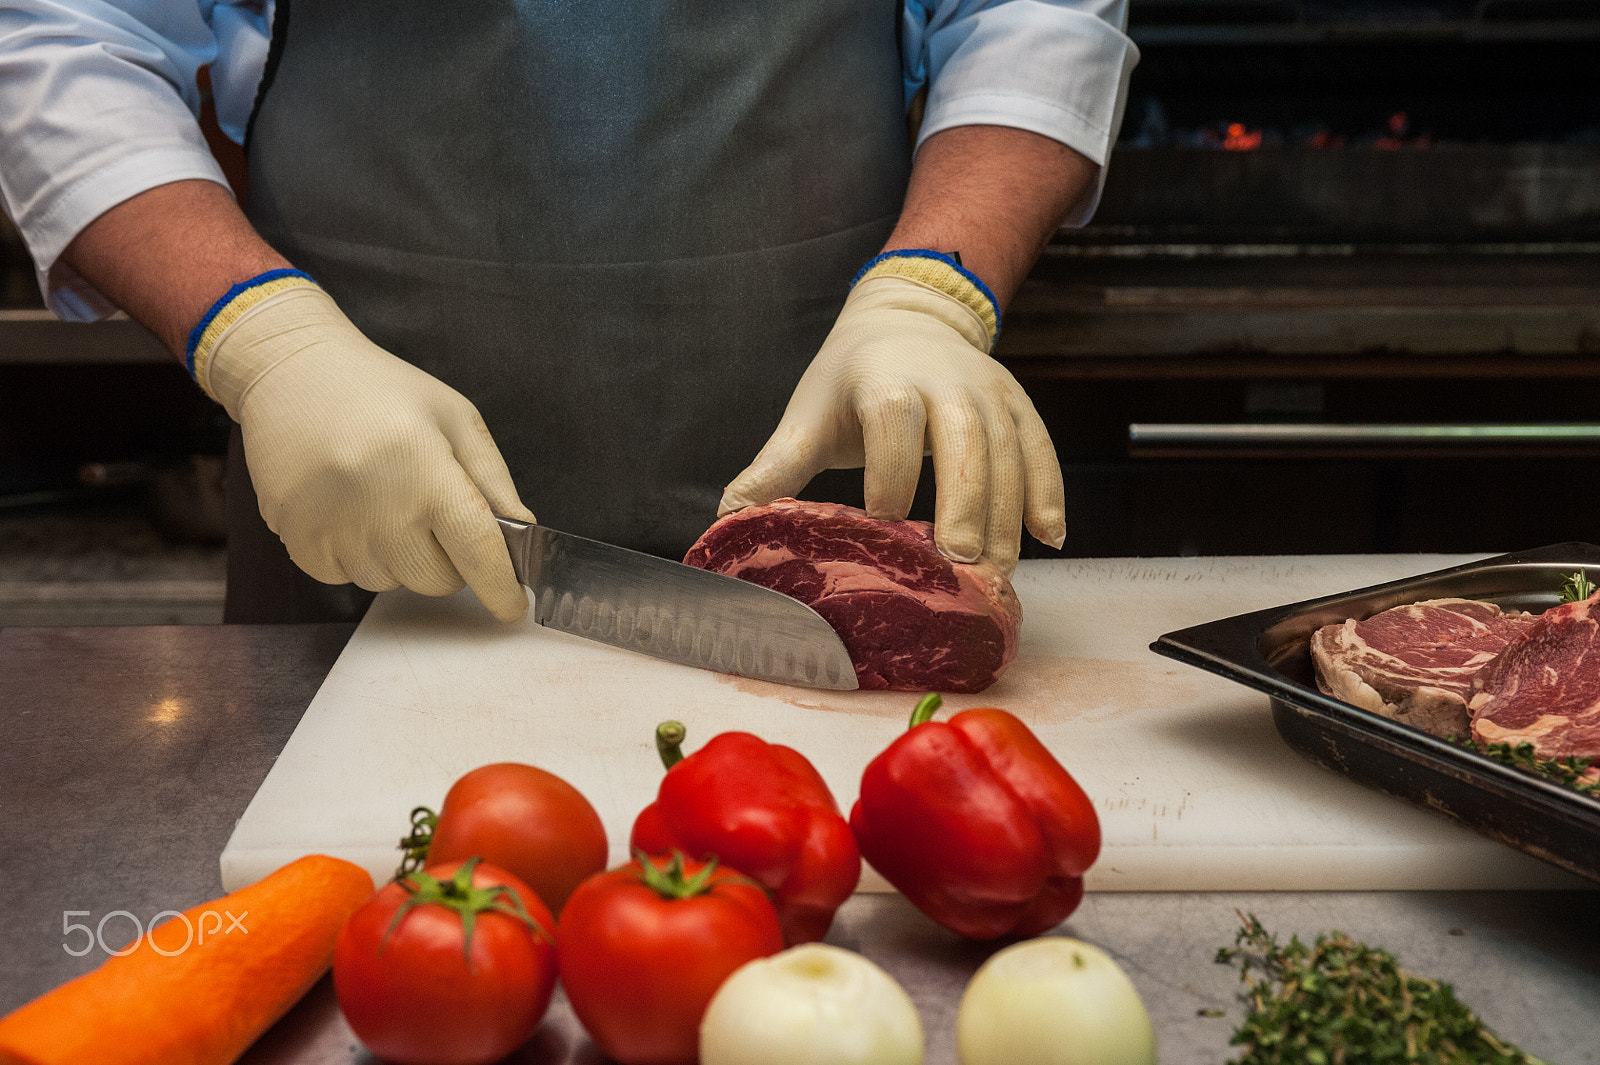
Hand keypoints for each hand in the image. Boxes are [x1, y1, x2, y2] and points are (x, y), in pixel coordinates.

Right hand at [200, 282, 533, 620]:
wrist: (292, 371)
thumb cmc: (384, 391)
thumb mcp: (455, 419)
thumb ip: (493, 481)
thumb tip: (521, 534)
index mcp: (426, 469)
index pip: (477, 549)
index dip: (501, 586)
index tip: (513, 607)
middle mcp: (378, 505)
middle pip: (437, 580)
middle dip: (448, 559)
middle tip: (431, 513)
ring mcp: (331, 526)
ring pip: (390, 582)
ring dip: (399, 557)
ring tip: (382, 500)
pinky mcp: (295, 538)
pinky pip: (344, 578)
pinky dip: (356, 557)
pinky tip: (350, 510)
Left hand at [719, 272, 1065, 574]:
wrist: (908, 319)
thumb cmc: (849, 378)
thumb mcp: (808, 415)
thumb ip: (774, 469)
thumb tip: (724, 523)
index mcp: (884, 379)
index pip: (894, 418)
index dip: (891, 468)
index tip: (883, 520)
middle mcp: (946, 381)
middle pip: (965, 439)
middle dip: (964, 502)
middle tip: (958, 563)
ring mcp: (990, 394)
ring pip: (1008, 453)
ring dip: (1006, 516)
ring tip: (995, 575)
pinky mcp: (1019, 408)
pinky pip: (1041, 452)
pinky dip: (1048, 495)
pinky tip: (1048, 539)